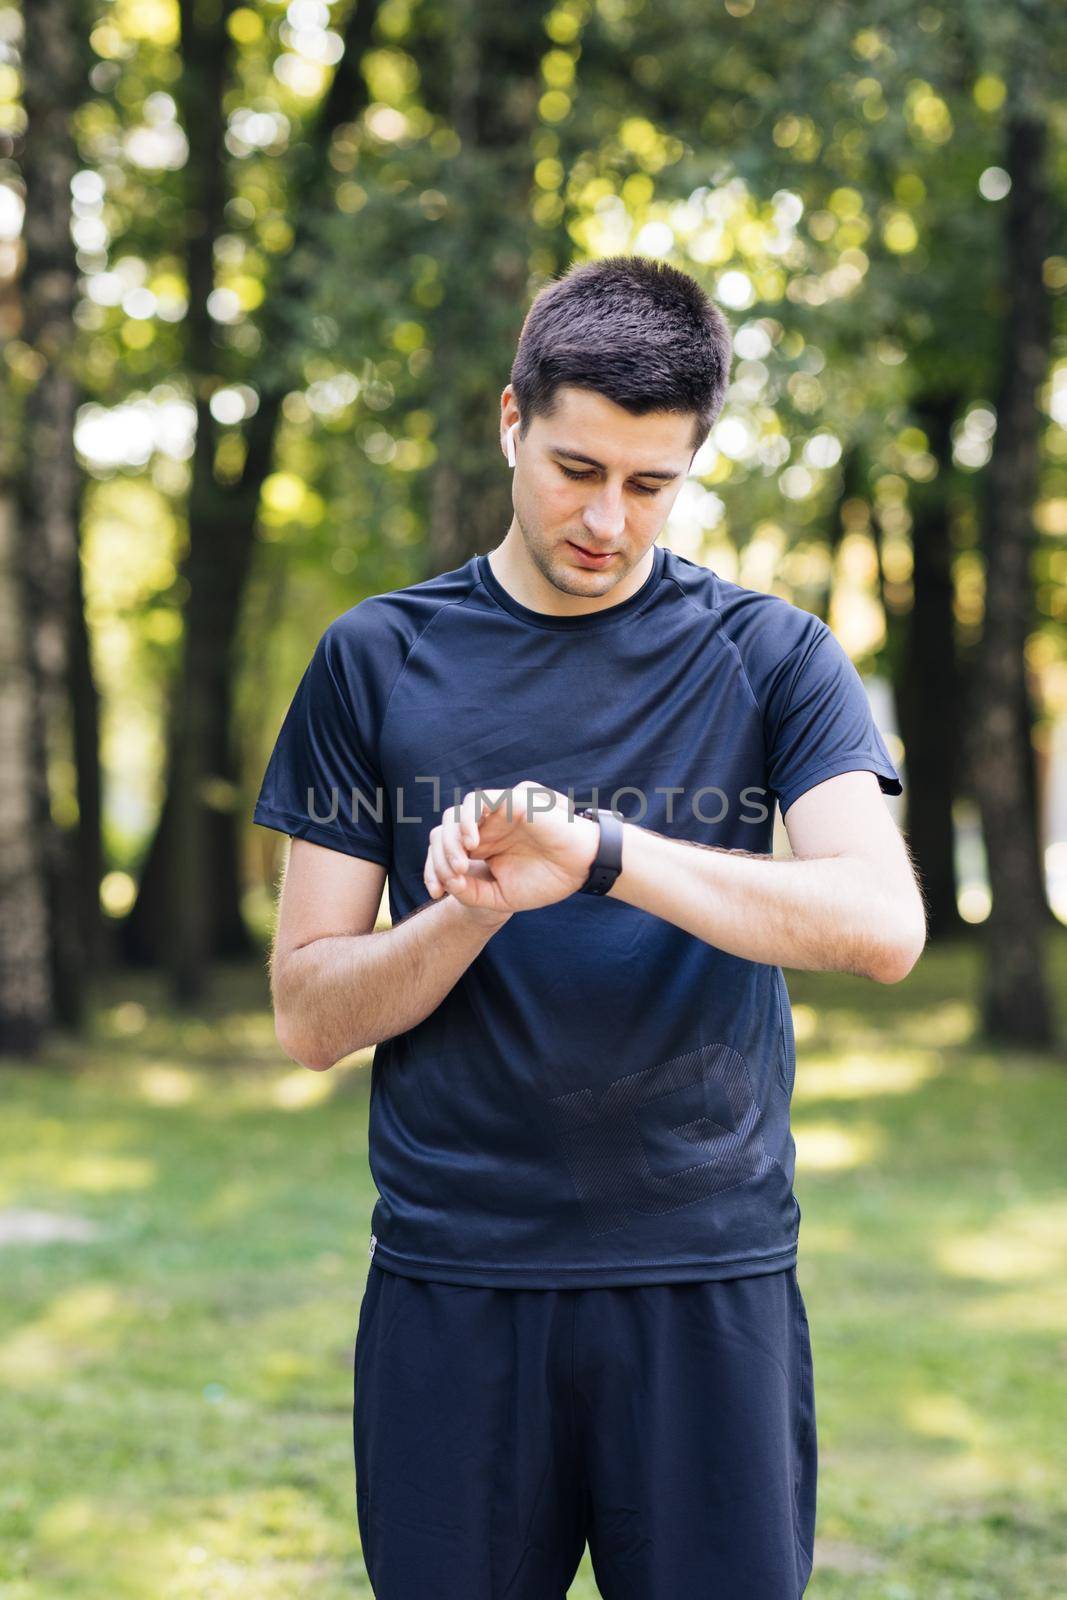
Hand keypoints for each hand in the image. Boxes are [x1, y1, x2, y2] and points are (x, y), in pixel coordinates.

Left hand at [423, 780, 600, 915]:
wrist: (579, 870)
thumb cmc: (545, 881)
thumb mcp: (500, 897)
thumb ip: (471, 893)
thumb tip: (448, 882)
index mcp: (481, 849)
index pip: (442, 851)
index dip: (432, 870)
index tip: (436, 894)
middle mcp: (484, 829)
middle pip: (442, 833)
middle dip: (438, 859)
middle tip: (452, 881)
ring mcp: (495, 815)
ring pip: (454, 816)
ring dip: (450, 841)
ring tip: (461, 866)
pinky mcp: (509, 802)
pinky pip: (478, 801)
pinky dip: (467, 820)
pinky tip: (472, 844)